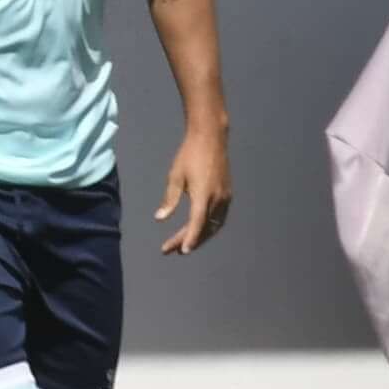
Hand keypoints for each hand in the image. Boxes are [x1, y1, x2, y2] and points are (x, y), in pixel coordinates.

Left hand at [155, 125, 234, 256]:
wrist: (211, 137)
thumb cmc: (189, 155)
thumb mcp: (175, 176)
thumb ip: (170, 199)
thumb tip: (160, 218)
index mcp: (203, 194)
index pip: (197, 223)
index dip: (190, 239)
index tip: (182, 251)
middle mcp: (217, 198)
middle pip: (204, 228)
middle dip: (188, 240)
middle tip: (171, 249)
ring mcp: (225, 197)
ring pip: (214, 225)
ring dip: (200, 237)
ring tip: (184, 245)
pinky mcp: (228, 194)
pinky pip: (220, 218)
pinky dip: (209, 228)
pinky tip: (199, 231)